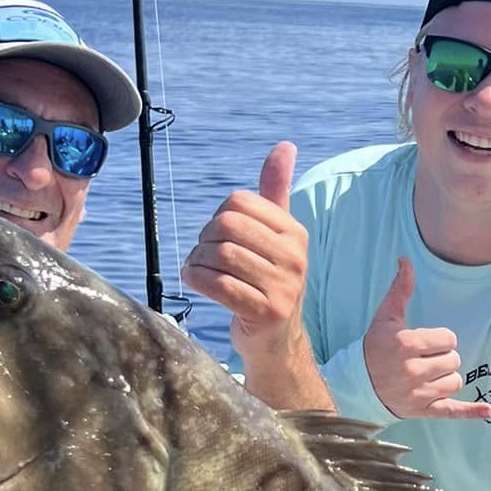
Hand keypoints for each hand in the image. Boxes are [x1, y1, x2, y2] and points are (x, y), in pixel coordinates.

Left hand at [181, 144, 308, 361]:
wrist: (277, 343)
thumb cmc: (268, 282)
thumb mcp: (275, 237)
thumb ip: (275, 192)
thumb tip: (285, 146)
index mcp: (294, 232)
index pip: (239, 202)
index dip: (217, 216)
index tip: (217, 237)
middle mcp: (295, 256)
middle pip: (227, 225)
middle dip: (204, 240)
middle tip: (203, 256)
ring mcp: (283, 285)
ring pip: (220, 254)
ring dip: (196, 262)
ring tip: (197, 270)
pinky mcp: (267, 312)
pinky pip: (219, 284)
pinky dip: (197, 280)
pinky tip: (195, 281)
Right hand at [362, 259, 490, 420]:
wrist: (357, 384)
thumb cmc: (374, 348)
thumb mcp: (385, 317)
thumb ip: (400, 289)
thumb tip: (405, 260)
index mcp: (407, 345)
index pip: (448, 339)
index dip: (440, 340)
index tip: (424, 344)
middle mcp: (413, 370)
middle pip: (454, 360)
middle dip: (442, 358)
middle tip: (423, 360)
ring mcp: (418, 393)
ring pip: (455, 381)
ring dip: (445, 377)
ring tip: (426, 376)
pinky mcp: (422, 410)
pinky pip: (452, 411)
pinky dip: (470, 411)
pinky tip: (487, 411)